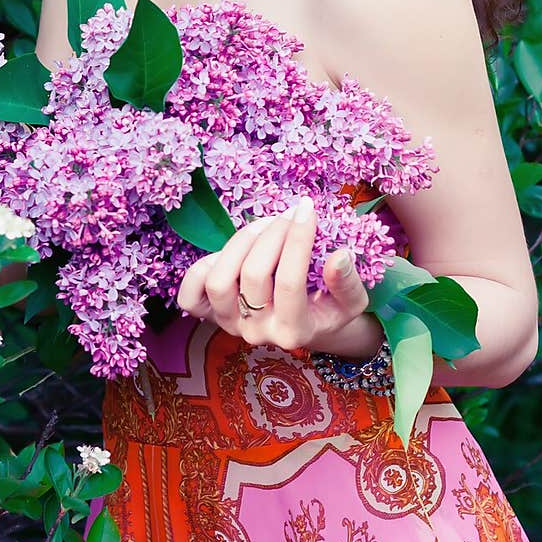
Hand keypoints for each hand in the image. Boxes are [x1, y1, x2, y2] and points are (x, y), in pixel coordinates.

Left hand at [176, 196, 369, 351]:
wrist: (305, 325)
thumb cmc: (328, 307)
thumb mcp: (351, 301)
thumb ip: (348, 282)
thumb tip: (339, 256)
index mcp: (295, 332)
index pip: (290, 282)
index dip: (298, 240)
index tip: (307, 209)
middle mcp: (257, 332)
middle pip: (253, 275)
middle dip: (272, 234)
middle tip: (288, 215)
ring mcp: (229, 324)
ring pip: (218, 281)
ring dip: (240, 243)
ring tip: (263, 226)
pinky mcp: (209, 316)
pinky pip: (189, 295)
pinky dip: (201, 269)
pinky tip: (229, 252)